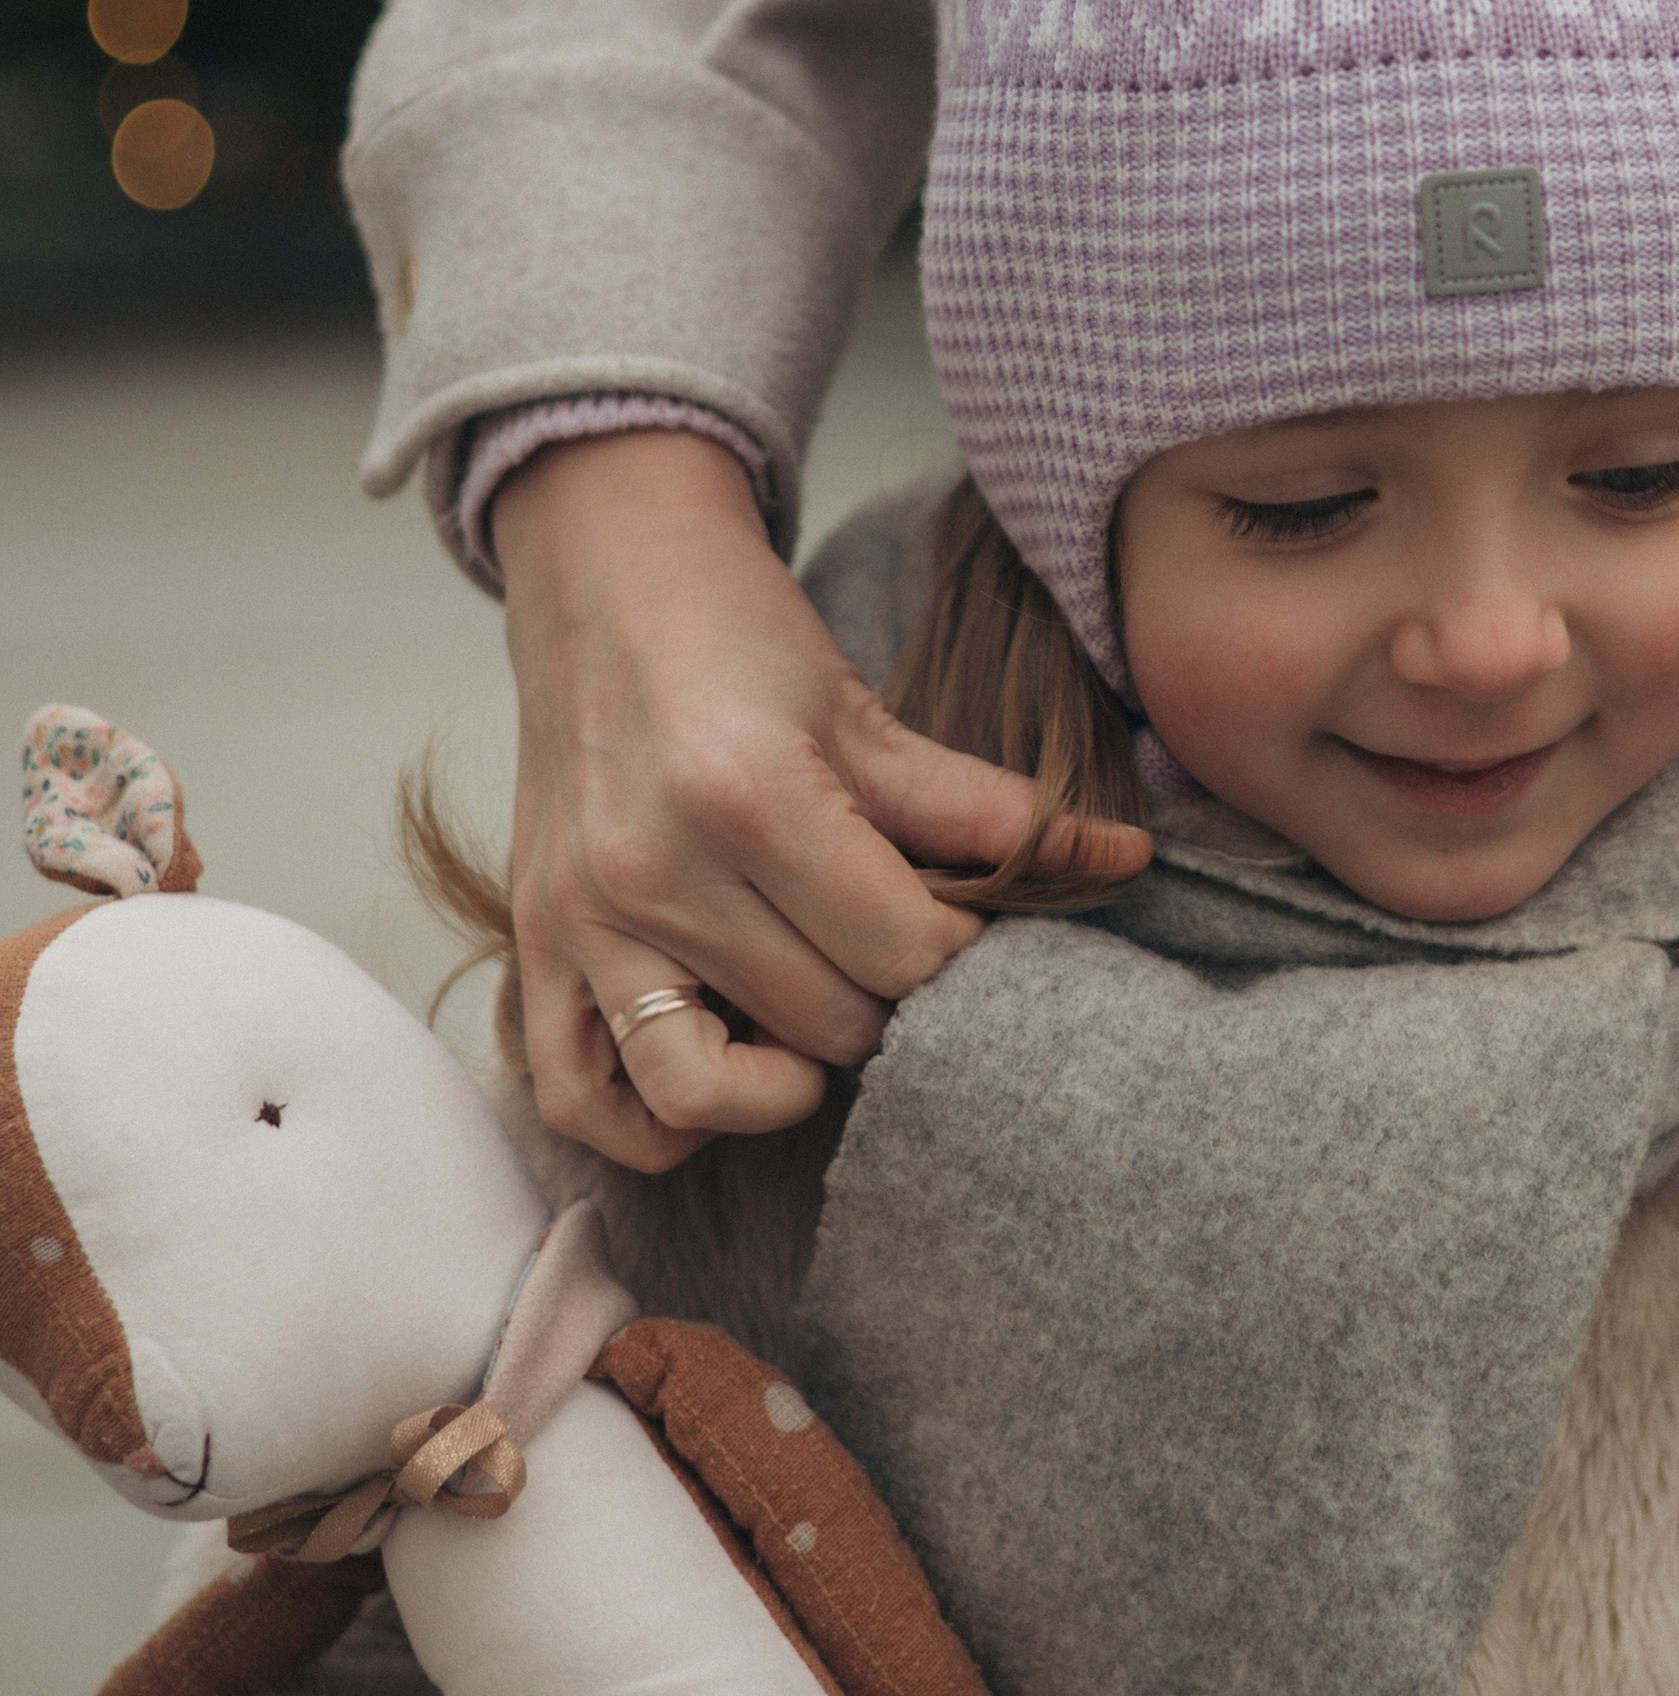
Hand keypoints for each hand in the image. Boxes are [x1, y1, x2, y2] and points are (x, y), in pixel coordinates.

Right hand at [492, 431, 1148, 1168]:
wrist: (604, 575)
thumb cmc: (737, 637)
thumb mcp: (868, 712)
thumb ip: (988, 807)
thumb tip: (1125, 861)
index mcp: (750, 799)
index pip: (901, 955)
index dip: (964, 959)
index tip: (968, 928)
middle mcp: (653, 872)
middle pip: (825, 1024)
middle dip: (890, 1003)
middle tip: (900, 954)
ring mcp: (582, 920)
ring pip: (709, 1088)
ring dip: (783, 1078)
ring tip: (817, 1016)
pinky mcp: (536, 946)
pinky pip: (582, 1101)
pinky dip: (658, 1120)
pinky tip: (726, 1067)